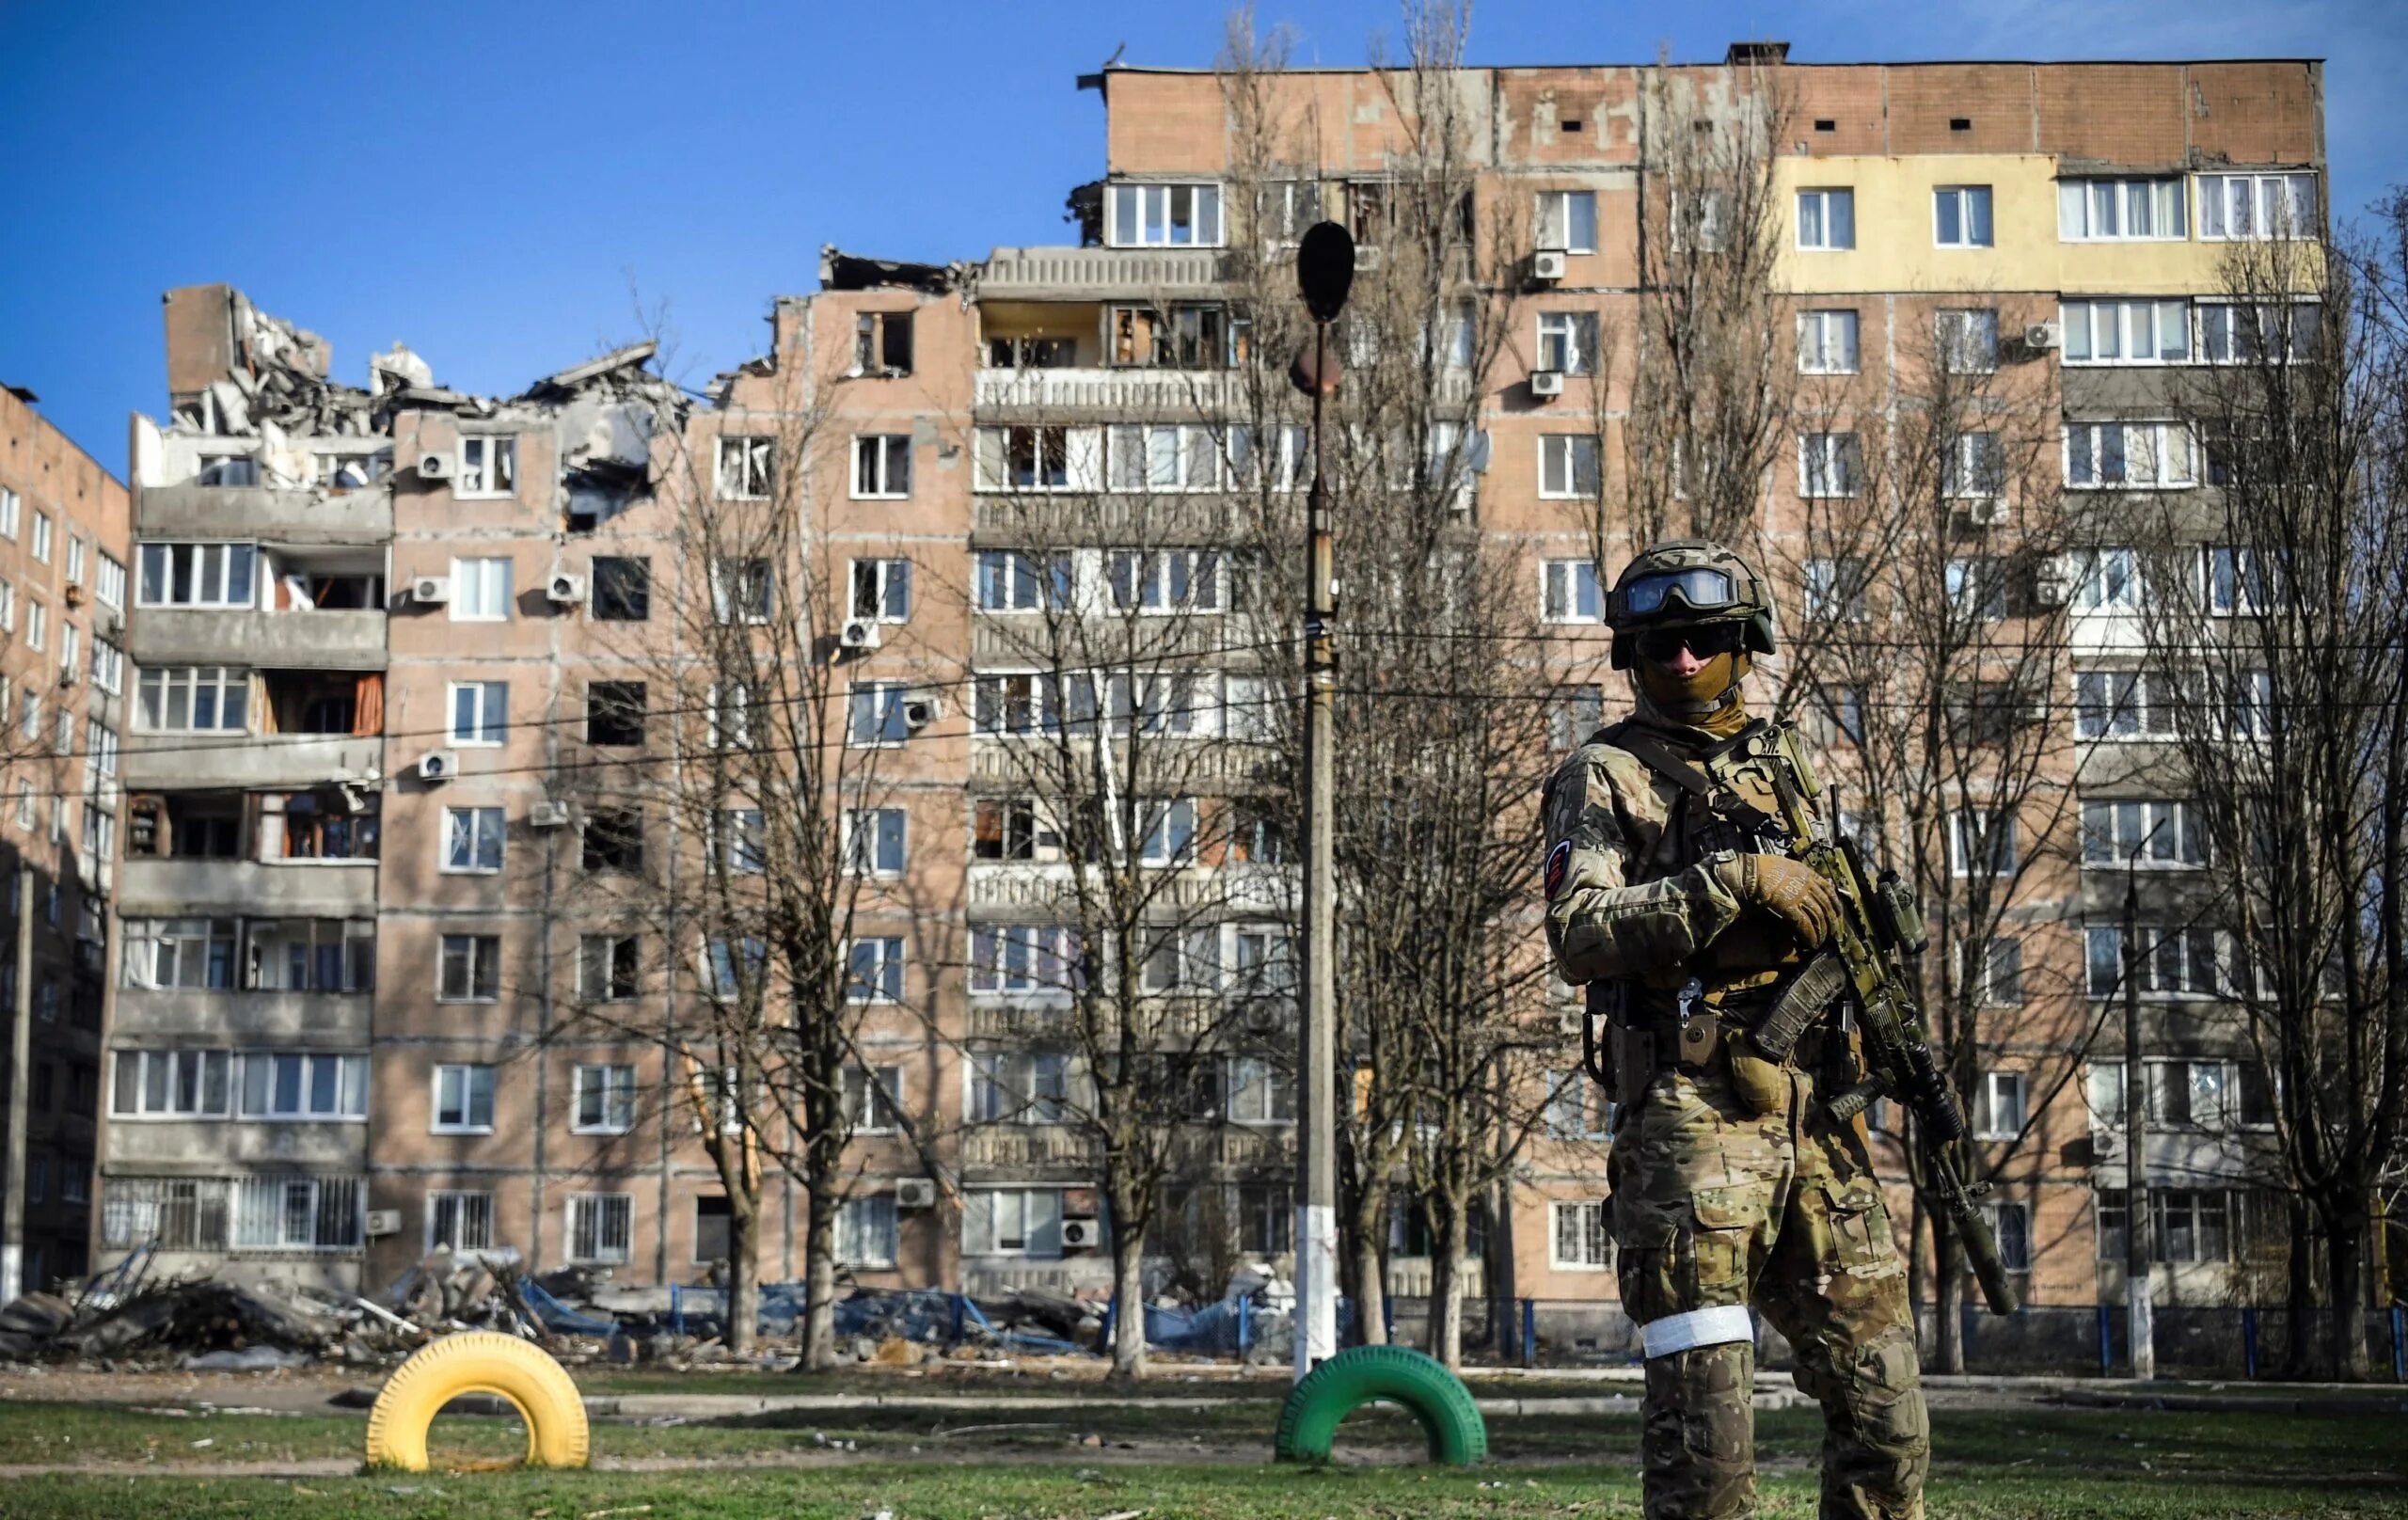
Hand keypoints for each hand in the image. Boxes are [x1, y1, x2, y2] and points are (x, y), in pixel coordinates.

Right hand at [1711, 853, 1843, 949]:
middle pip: (1826, 905)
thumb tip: (1799, 881)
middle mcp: (1805, 883)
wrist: (1747, 872)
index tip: (1837, 913)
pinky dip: (1810, 935)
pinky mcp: (1789, 907)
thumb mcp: (1781, 864)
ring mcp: (1799, 895)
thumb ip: (1794, 874)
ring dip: (1821, 931)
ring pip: (1818, 916)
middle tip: (1833, 933)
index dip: (1835, 903)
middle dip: (1831, 921)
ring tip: (1821, 941)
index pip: (1828, 889)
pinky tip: (1811, 943)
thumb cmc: (1757, 868)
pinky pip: (1805, 924)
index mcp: (1805, 872)